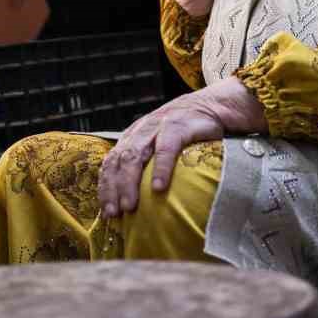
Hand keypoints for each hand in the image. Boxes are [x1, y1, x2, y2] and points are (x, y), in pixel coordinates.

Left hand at [96, 77, 266, 216]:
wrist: (212, 104)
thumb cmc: (186, 132)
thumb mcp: (160, 143)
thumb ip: (148, 163)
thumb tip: (139, 200)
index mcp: (133, 136)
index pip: (110, 161)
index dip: (105, 186)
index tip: (106, 211)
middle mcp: (141, 131)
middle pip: (119, 160)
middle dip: (113, 188)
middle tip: (115, 213)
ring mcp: (157, 127)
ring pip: (135, 154)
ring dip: (129, 182)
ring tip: (130, 206)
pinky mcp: (178, 126)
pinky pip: (166, 148)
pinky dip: (160, 168)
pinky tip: (158, 187)